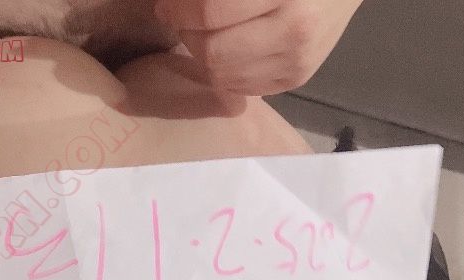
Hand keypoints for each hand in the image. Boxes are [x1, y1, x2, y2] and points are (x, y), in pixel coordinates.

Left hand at [155, 0, 363, 94]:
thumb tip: (177, 5)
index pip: (211, 11)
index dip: (179, 9)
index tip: (167, 5)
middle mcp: (294, 34)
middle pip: (213, 53)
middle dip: (189, 36)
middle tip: (184, 19)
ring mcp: (296, 63)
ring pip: (222, 77)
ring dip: (202, 56)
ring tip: (204, 33)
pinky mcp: (295, 80)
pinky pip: (241, 88)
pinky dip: (223, 70)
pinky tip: (227, 48)